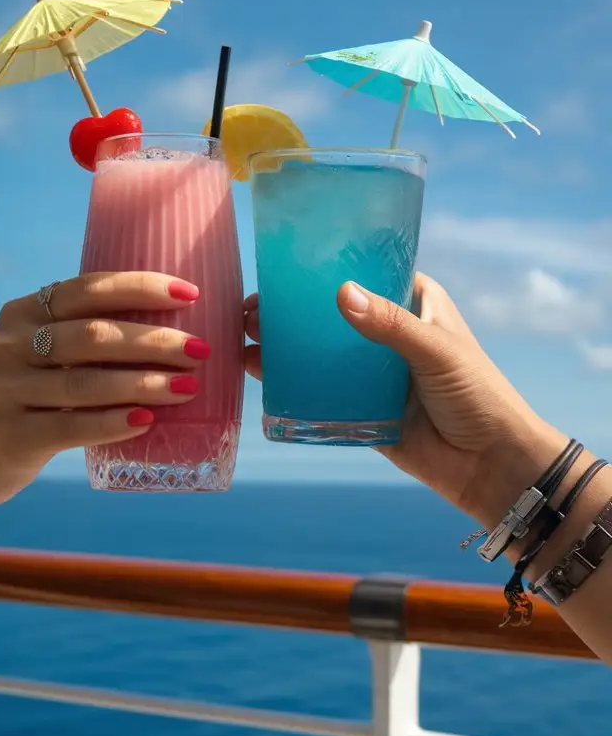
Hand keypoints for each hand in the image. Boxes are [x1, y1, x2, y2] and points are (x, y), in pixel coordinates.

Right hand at [0, 271, 208, 515]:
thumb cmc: (18, 398)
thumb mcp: (33, 353)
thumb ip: (80, 336)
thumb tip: (172, 327)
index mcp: (22, 312)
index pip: (88, 288)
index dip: (141, 287)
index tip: (191, 293)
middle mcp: (10, 345)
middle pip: (94, 334)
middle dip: (155, 339)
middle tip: (200, 350)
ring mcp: (5, 391)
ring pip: (87, 382)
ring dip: (145, 382)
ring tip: (188, 387)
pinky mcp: (9, 436)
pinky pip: (70, 426)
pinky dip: (113, 422)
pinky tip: (148, 421)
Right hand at [244, 277, 566, 528]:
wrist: (492, 467)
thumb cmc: (479, 395)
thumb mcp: (436, 351)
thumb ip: (390, 325)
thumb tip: (341, 294)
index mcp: (413, 303)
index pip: (362, 273)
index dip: (321, 270)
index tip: (279, 268)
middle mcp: (388, 333)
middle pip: (329, 313)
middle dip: (288, 310)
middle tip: (249, 311)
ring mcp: (372, 373)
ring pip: (318, 352)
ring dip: (282, 344)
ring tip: (243, 338)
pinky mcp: (360, 410)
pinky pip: (318, 393)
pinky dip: (289, 383)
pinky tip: (256, 373)